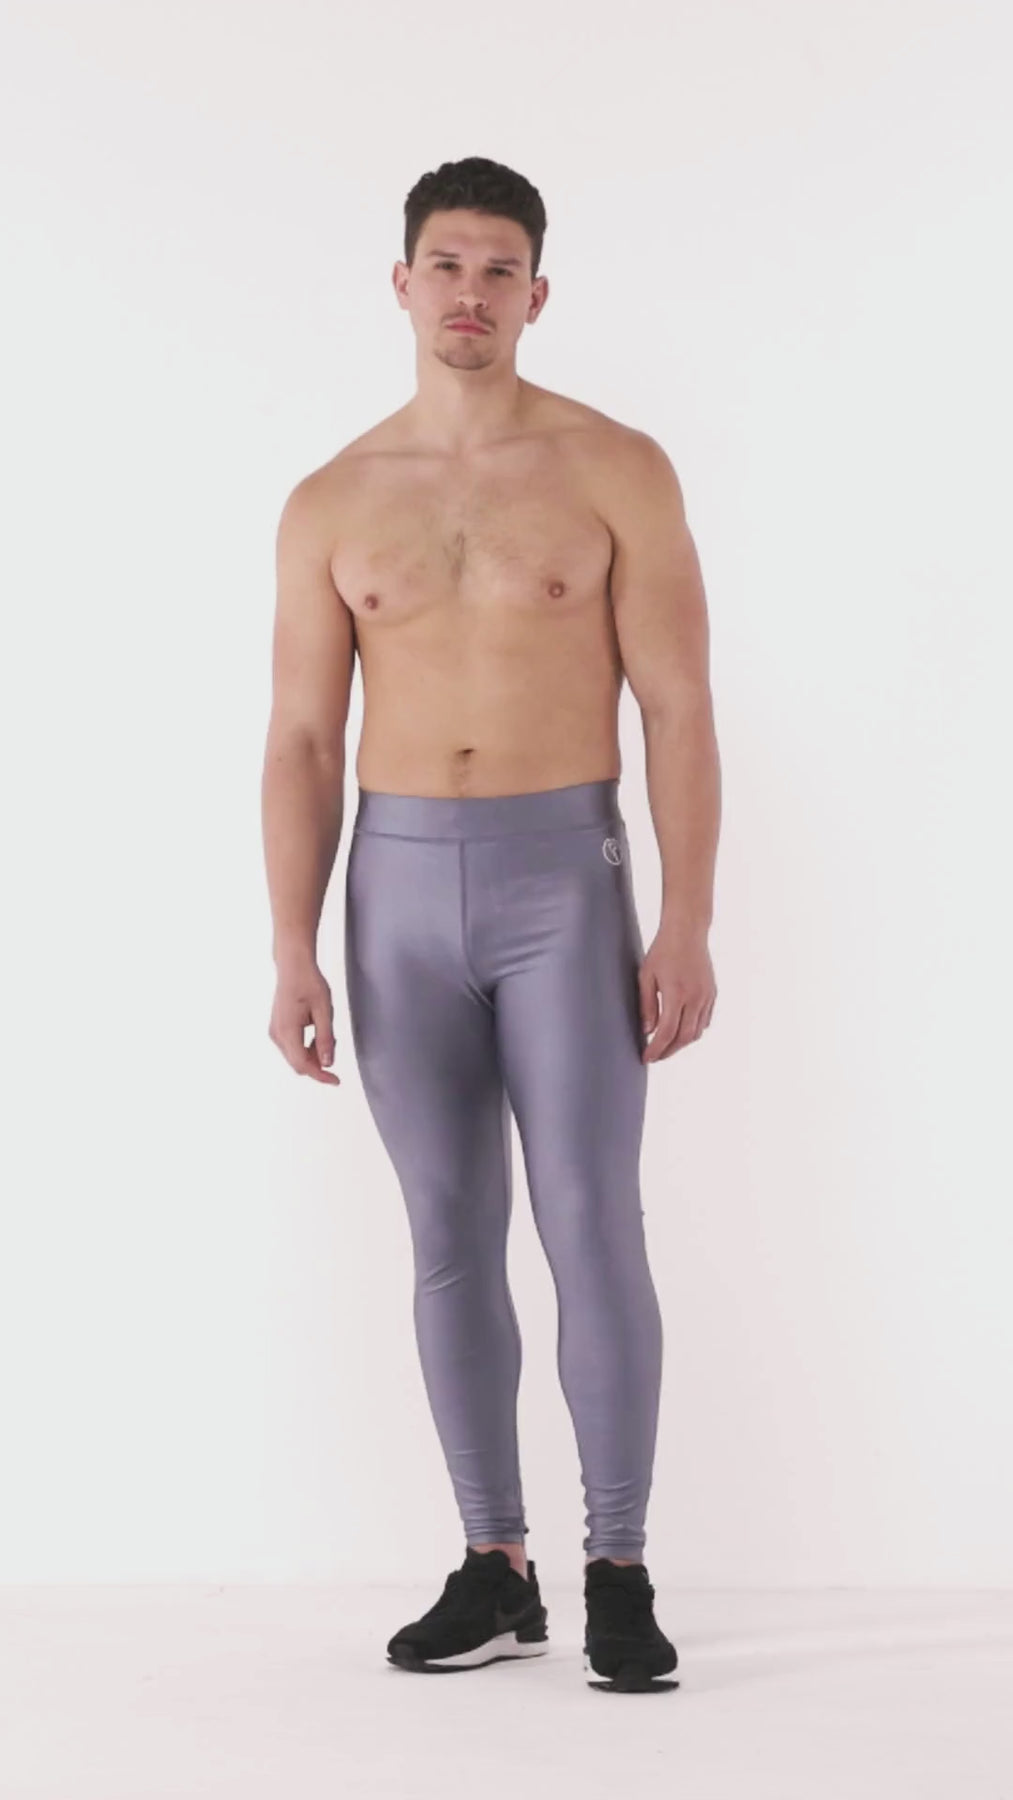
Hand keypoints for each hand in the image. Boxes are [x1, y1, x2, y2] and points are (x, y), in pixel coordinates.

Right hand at [268, 959, 340, 1084]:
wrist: (293, 966)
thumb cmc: (309, 983)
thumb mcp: (324, 1010)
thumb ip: (325, 1038)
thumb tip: (327, 1063)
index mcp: (287, 1030)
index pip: (303, 1064)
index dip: (320, 1075)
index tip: (336, 1080)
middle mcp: (277, 1035)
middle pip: (298, 1063)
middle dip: (318, 1063)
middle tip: (334, 1045)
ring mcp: (275, 1032)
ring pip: (296, 1056)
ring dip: (313, 1053)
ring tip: (327, 1033)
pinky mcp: (278, 1029)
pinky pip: (293, 1047)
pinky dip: (307, 1046)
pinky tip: (317, 1031)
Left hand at [638, 923, 716, 1061]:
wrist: (687, 931)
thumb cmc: (662, 950)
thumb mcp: (646, 975)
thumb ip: (647, 1005)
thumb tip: (648, 1031)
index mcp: (676, 993)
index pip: (667, 1032)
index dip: (656, 1049)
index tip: (647, 1058)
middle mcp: (695, 998)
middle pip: (684, 1037)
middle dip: (669, 1051)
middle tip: (655, 1056)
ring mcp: (706, 996)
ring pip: (697, 1032)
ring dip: (681, 1043)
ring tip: (666, 1046)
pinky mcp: (712, 993)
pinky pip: (705, 1020)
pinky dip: (693, 1030)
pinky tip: (681, 1030)